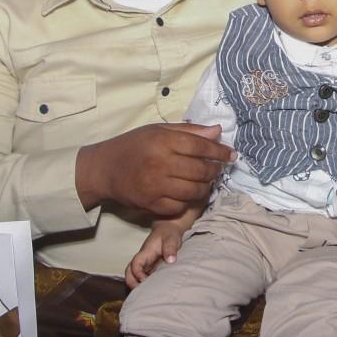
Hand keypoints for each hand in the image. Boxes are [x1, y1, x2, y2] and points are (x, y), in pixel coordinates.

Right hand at [76, 123, 234, 215]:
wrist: (104, 169)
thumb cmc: (134, 145)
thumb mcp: (159, 130)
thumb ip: (190, 131)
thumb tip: (218, 131)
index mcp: (163, 141)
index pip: (201, 147)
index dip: (220, 151)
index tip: (232, 155)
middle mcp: (160, 163)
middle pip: (201, 170)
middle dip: (215, 171)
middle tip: (218, 169)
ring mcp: (155, 186)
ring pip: (194, 191)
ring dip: (205, 187)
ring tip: (205, 181)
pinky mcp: (150, 204)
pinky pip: (179, 206)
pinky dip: (188, 201)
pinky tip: (188, 193)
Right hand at [125, 221, 184, 288]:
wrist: (168, 230)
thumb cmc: (169, 234)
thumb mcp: (171, 239)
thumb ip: (170, 248)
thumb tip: (170, 260)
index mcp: (145, 253)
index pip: (135, 264)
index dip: (137, 273)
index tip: (144, 280)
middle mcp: (142, 260)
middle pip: (129, 272)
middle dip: (131, 282)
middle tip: (140, 293)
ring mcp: (144, 264)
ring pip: (133, 275)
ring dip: (136, 284)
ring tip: (145, 294)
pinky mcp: (149, 268)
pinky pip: (141, 277)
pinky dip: (142, 284)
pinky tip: (151, 291)